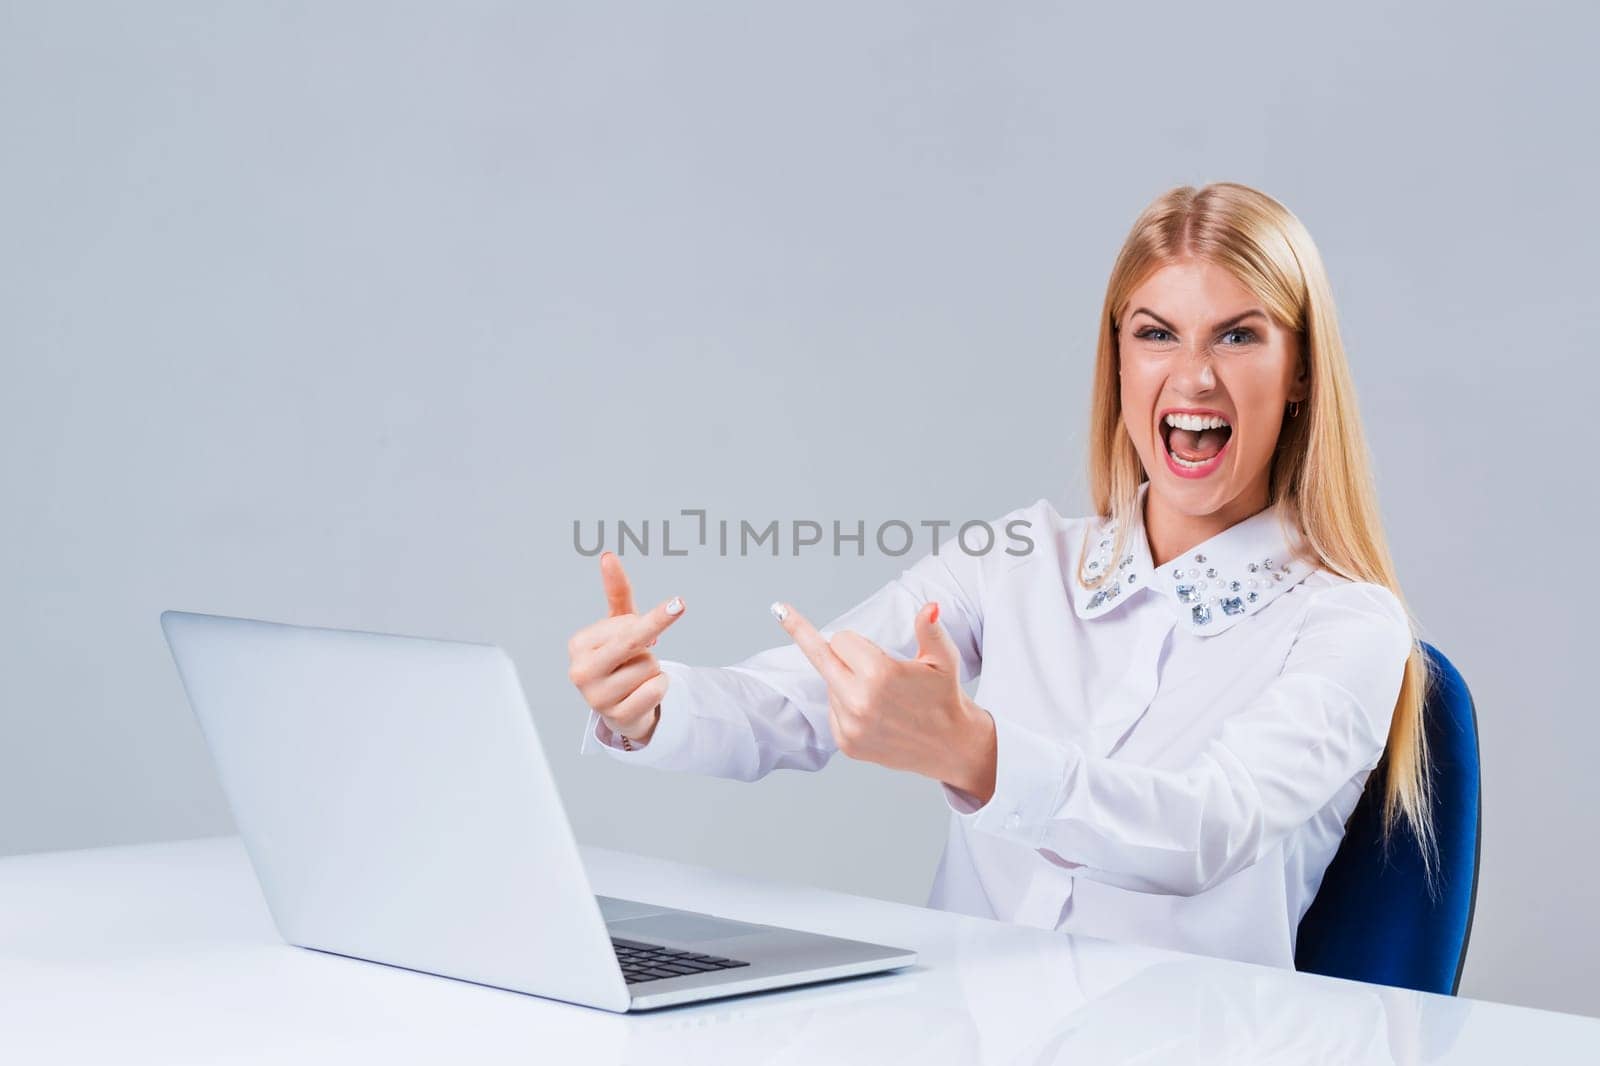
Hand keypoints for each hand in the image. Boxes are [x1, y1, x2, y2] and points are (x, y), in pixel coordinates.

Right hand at [567, 551, 685, 744]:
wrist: (622, 706)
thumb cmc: (620, 658)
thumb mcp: (620, 624)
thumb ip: (616, 591)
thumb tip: (608, 556)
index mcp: (577, 645)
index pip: (626, 623)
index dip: (644, 624)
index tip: (639, 628)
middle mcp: (580, 672)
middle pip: (633, 642)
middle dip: (657, 625)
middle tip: (680, 604)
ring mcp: (596, 698)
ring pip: (650, 667)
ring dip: (653, 669)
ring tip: (636, 677)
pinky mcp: (617, 718)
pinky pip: (656, 690)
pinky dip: (660, 688)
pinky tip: (642, 693)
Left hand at [770, 599, 995, 797]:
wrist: (951, 747)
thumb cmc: (946, 697)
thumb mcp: (942, 659)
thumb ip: (929, 629)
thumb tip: (930, 607)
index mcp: (880, 674)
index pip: (840, 639)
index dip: (857, 641)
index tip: (869, 647)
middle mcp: (860, 701)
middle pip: (824, 659)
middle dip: (833, 651)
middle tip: (782, 610)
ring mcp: (851, 726)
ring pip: (830, 685)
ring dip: (846, 682)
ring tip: (881, 696)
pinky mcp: (847, 744)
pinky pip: (832, 711)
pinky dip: (845, 706)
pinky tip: (872, 713)